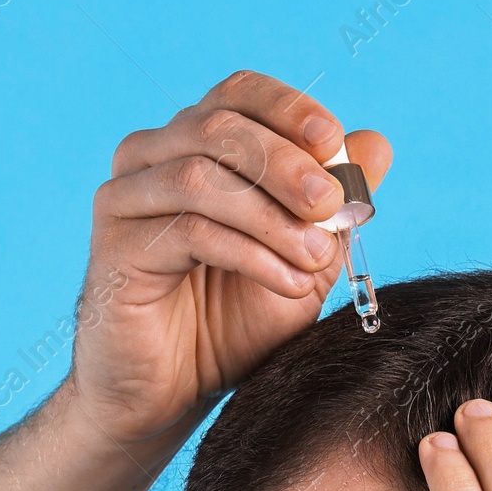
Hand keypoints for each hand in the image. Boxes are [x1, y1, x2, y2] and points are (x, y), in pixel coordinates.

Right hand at [66, 70, 391, 443]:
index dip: (288, 108)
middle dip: (287, 163)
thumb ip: (333, 205)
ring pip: (201, 176)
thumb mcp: (302, 258)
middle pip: (217, 126)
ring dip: (273, 217)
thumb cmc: (229, 325)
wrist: (172, 395)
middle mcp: (148, 159)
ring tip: (317, 259)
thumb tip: (376, 145)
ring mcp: (124, 200)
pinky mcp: (114, 247)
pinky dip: (252, 255)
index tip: (334, 144)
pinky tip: (289, 284)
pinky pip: (189, 231)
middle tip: (334, 207)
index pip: (237, 94)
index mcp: (190, 145)